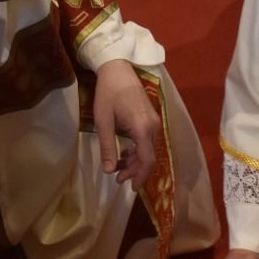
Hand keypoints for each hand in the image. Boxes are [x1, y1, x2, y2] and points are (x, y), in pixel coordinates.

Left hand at [91, 59, 157, 185]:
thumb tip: (109, 171)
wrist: (118, 69)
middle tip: (118, 179)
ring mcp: (154, 122)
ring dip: (135, 161)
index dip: (140, 176)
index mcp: (143, 128)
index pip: (147, 160)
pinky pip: (147, 141)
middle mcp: (154, 127)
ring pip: (148, 149)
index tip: (131, 188)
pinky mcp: (151, 119)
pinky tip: (124, 153)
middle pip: (149, 157)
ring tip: (118, 167)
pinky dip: (137, 150)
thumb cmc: (108, 93)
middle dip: (134, 170)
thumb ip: (107, 147)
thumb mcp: (103, 121)